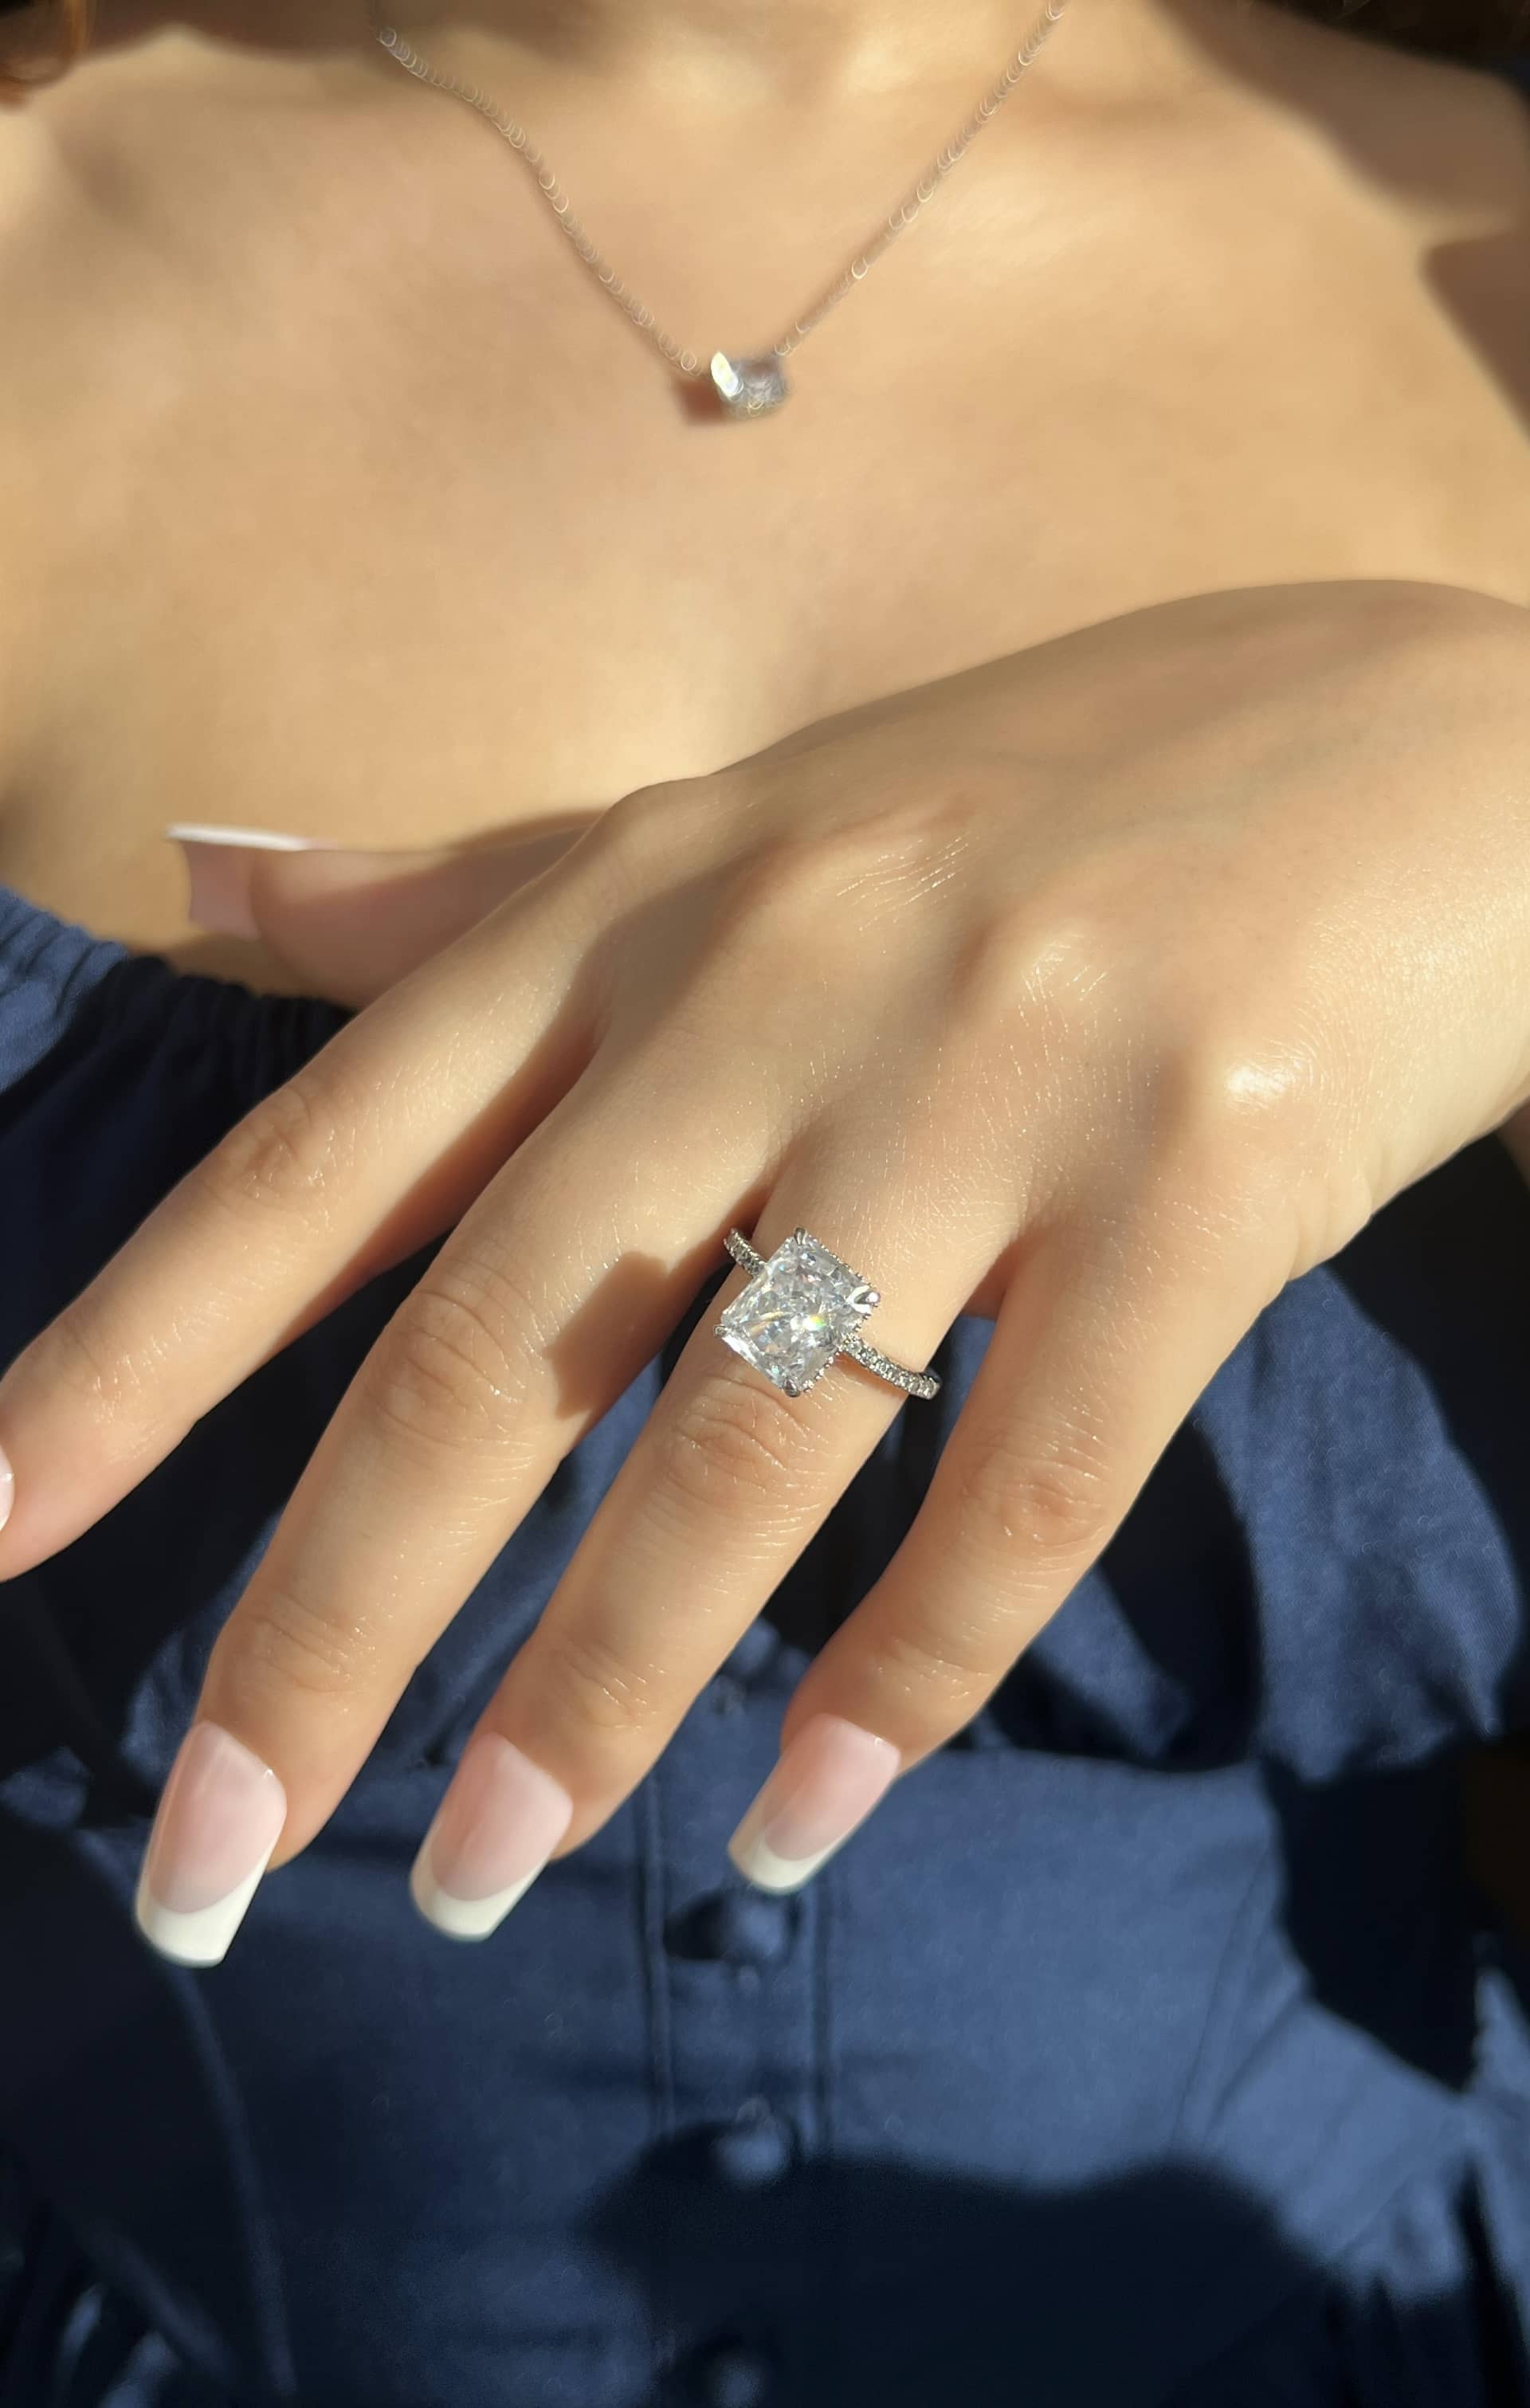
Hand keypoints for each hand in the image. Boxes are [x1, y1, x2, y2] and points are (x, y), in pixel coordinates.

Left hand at [3, 579, 1528, 1963]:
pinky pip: (1025, 1486)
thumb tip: (199, 876)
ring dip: (591, 1701)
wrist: (1420, 742)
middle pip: (490, 1354)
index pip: (322, 1164)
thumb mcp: (724, 823)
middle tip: (199, 1866)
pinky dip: (904, 1682)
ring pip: (741, 1451)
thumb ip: (459, 889)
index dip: (130, 1359)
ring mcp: (993, 1080)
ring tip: (478, 1882)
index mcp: (636, 906)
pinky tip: (805, 1829)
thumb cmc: (1049, 794)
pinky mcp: (1202, 1181)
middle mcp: (778, 983)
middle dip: (324, 1631)